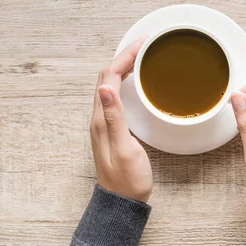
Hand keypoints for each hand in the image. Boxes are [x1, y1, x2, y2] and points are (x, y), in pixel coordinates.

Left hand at [90, 36, 152, 202]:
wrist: (121, 202)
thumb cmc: (127, 180)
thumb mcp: (124, 150)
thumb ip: (114, 119)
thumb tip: (105, 88)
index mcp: (102, 119)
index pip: (109, 76)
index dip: (125, 56)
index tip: (144, 44)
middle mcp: (99, 117)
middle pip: (107, 75)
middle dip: (125, 55)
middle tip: (146, 44)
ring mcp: (104, 122)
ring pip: (109, 83)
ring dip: (124, 65)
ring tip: (142, 55)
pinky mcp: (111, 127)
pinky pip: (115, 95)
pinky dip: (125, 80)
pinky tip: (136, 81)